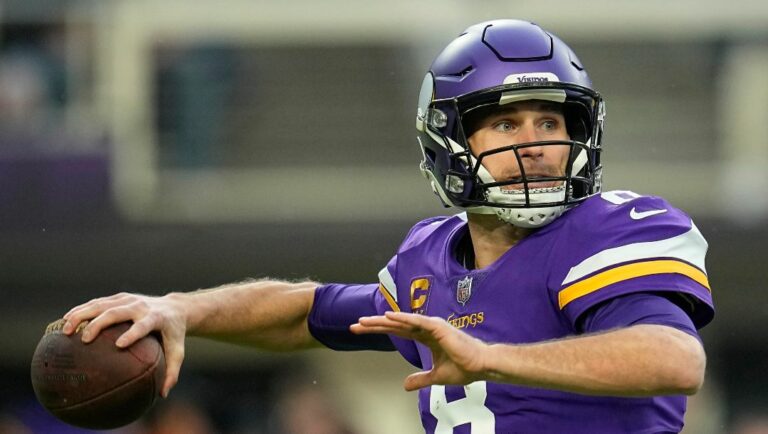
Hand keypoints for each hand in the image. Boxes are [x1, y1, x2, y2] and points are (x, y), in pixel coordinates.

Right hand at [62, 292, 186, 397]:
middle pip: (117, 311)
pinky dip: (81, 310)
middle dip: (99, 324)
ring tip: (65, 330)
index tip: (119, 345)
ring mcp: (129, 299)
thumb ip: (172, 372)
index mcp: (156, 318)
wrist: (175, 307)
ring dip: (82, 315)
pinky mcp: (120, 297)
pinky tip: (65, 321)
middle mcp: (141, 306)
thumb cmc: (174, 334)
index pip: (143, 325)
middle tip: (83, 340)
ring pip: (102, 304)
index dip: (132, 334)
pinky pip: (97, 302)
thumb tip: (162, 394)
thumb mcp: (178, 351)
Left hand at [351, 311, 489, 390]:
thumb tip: (405, 385)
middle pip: (394, 324)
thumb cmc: (462, 368)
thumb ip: (420, 379)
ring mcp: (431, 326)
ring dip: (382, 321)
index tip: (360, 330)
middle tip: (354, 325)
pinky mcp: (438, 327)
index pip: (396, 331)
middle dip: (373, 325)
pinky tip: (388, 317)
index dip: (378, 330)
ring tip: (364, 321)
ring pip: (401, 321)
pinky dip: (402, 319)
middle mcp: (425, 328)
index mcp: (425, 336)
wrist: (480, 367)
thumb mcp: (435, 377)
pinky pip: (416, 322)